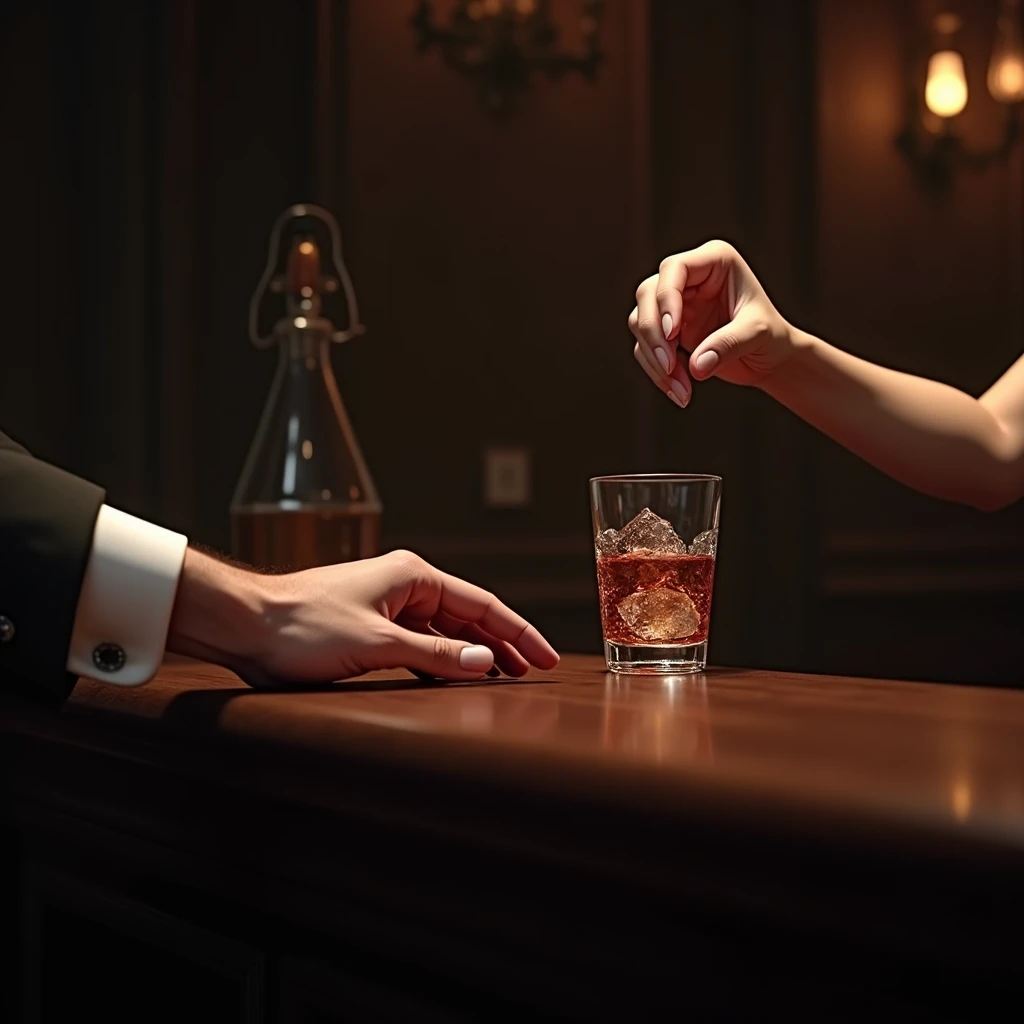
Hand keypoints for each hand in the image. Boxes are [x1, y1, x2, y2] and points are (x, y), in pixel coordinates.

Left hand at [168, 549, 559, 688]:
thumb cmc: (301, 625)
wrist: (245, 624)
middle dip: (503, 643)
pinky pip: (419, 643)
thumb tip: (484, 660)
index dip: (519, 632)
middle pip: (468, 615)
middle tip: (534, 672)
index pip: (483, 604)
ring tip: (504, 678)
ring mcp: (386, 605)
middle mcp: (404, 585)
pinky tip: (454, 677)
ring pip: (444, 631)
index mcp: (413, 575)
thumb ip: (434, 653)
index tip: (546, 657)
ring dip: (472, 653)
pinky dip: (441, 660)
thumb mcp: (376, 643)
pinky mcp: (368, 627)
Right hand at [628, 240, 793, 406]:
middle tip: (669, 367)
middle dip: (654, 335)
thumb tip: (696, 366)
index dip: (667, 299)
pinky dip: (656, 372)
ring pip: (641, 323)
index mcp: (714, 261)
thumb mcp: (757, 334)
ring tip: (682, 389)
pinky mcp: (664, 331)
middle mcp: (688, 278)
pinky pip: (645, 348)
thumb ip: (727, 344)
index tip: (672, 333)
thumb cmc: (771, 337)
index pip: (674, 269)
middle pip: (648, 295)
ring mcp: (673, 305)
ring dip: (654, 359)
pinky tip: (680, 391)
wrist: (769, 359)